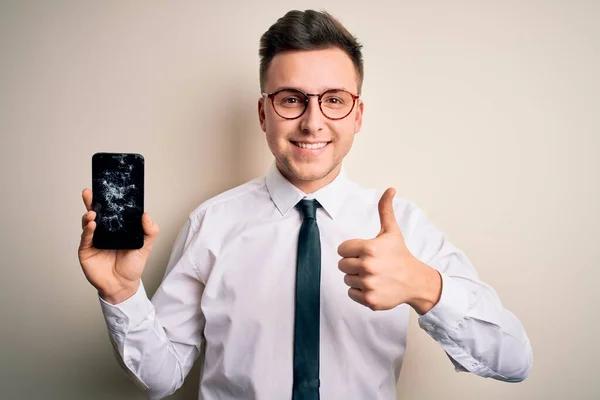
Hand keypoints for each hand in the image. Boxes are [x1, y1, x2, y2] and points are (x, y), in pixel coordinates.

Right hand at [78, 188, 159, 303]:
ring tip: (93, 212)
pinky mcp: (86, 250)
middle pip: (96, 213)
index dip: (108, 200)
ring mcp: (93, 240)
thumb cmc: (132, 266)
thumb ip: (150, 231)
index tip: (107, 188)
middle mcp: (103, 231)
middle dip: (91, 201)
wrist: (123, 285)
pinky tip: (91, 224)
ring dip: (89, 216)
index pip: (112, 210)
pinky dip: (87, 230)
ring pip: (88, 223)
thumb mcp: (145, 246)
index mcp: (117, 228)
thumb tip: (146, 214)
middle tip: (89, 192)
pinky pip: (85, 238)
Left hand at [337, 188, 441, 312]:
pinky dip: (360, 292)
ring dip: (356, 277)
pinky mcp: (369, 300)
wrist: (415, 281)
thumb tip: (390, 189)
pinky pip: (351, 293)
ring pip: (346, 279)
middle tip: (370, 264)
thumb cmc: (400, 255)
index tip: (364, 252)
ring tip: (373, 275)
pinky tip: (373, 286)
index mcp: (369, 248)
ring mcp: (368, 284)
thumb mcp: (392, 231)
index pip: (342, 249)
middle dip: (353, 263)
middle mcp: (367, 266)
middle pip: (342, 265)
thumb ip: (385, 210)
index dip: (351, 250)